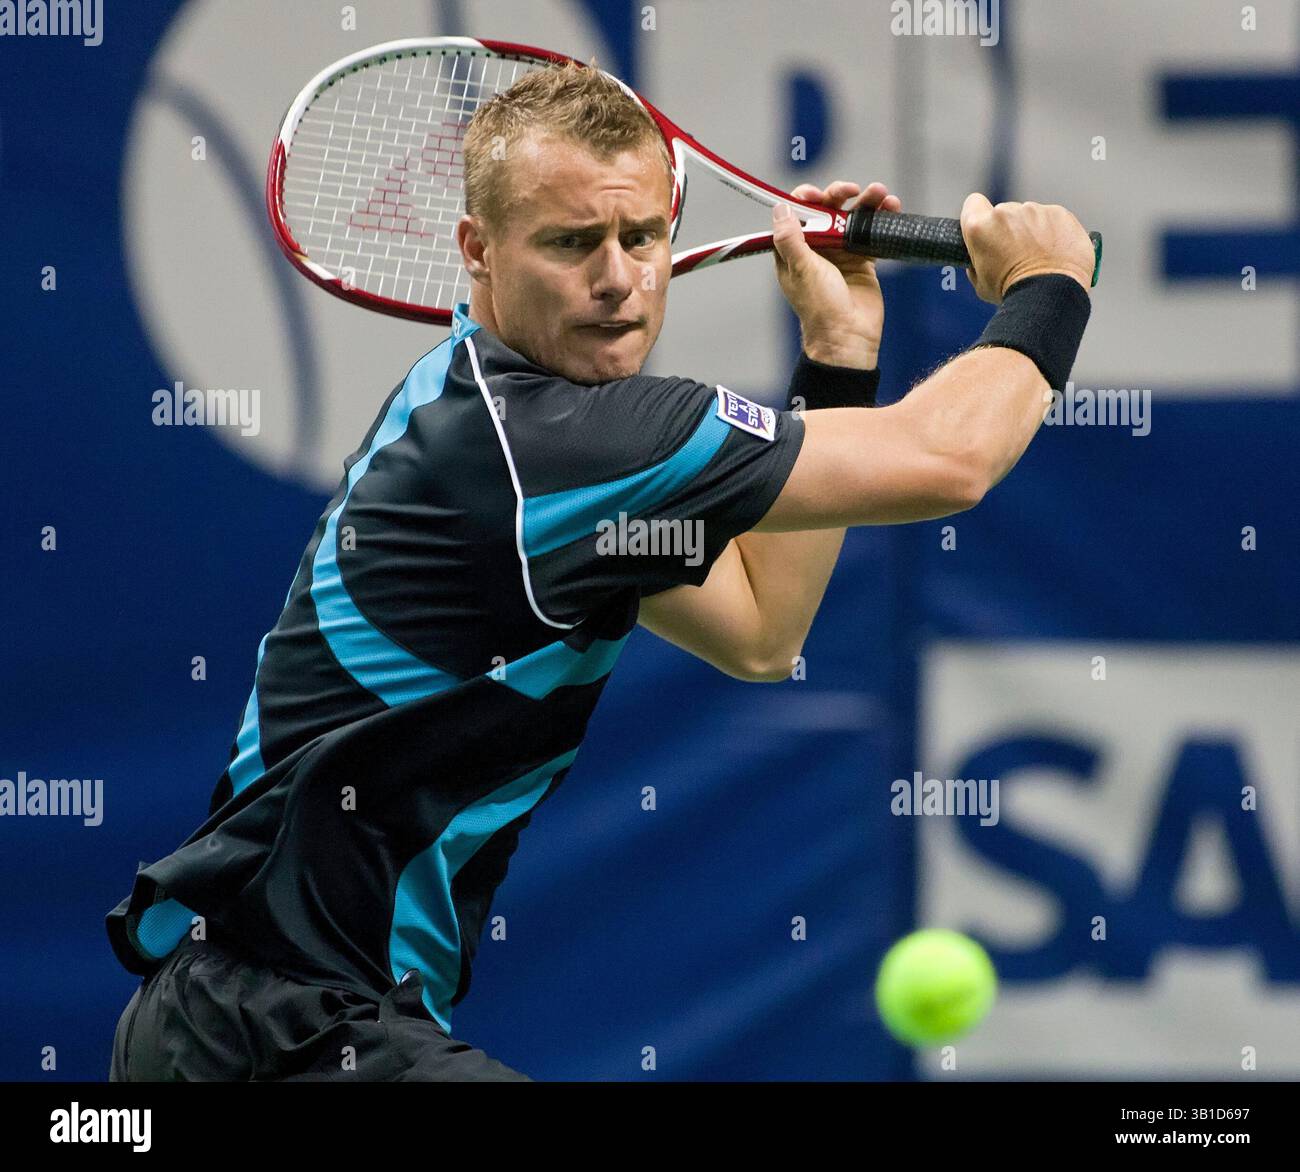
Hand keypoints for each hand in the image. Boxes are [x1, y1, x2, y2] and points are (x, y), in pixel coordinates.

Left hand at [771, 180, 900, 368]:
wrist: (849, 336)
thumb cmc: (821, 307)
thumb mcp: (801, 270)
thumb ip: (790, 238)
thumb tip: (780, 207)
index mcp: (794, 251)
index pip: (796, 215)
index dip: (805, 199)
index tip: (817, 194)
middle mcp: (816, 249)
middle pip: (826, 210)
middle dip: (838, 194)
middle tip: (852, 189)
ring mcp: (840, 254)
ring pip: (851, 218)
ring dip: (866, 202)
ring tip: (882, 193)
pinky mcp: (862, 260)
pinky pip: (871, 233)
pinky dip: (880, 219)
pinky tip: (892, 208)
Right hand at [960, 193, 1094, 303]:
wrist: (1050, 295)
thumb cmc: (1013, 293)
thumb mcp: (981, 284)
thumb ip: (978, 262)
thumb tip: (982, 258)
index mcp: (980, 227)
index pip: (972, 204)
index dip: (977, 215)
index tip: (985, 229)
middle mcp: (1006, 212)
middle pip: (1003, 213)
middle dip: (1007, 229)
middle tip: (1016, 255)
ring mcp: (1035, 210)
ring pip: (1030, 215)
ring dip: (1032, 230)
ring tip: (1039, 257)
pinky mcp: (1059, 213)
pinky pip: (1053, 218)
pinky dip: (1054, 232)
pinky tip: (1055, 253)